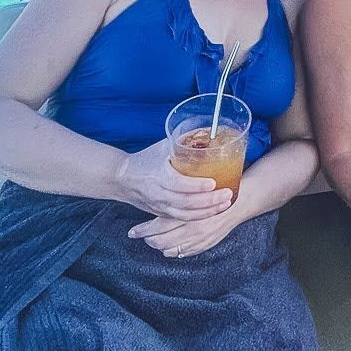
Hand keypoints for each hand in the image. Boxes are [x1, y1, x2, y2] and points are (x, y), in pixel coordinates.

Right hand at [115, 139, 237, 222]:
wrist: (122, 179)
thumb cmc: (144, 160)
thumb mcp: (162, 148)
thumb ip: (183, 141)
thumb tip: (207, 131)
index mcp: (158, 176)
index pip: (179, 184)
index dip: (196, 186)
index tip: (213, 182)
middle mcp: (159, 194)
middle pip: (186, 203)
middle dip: (209, 201)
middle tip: (228, 194)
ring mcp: (161, 206)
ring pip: (186, 215)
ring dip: (208, 211)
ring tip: (226, 204)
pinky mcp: (163, 213)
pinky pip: (183, 219)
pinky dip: (199, 217)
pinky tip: (213, 212)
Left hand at [129, 198, 241, 257]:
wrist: (239, 202)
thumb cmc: (217, 189)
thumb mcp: (196, 186)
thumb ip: (177, 190)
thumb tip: (156, 190)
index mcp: (188, 214)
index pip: (159, 227)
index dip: (143, 231)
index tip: (131, 231)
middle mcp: (193, 231)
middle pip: (161, 242)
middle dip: (147, 240)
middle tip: (138, 235)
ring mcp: (199, 241)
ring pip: (169, 250)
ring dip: (158, 246)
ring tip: (150, 239)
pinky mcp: (204, 246)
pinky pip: (181, 253)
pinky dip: (171, 250)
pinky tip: (166, 245)